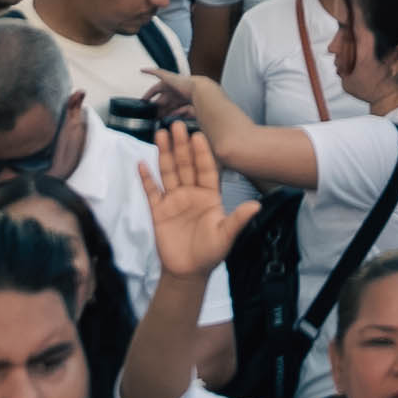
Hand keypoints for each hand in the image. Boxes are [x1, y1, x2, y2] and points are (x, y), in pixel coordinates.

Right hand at [145, 120, 254, 284]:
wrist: (188, 272)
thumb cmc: (210, 253)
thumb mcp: (226, 236)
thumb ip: (238, 219)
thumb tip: (256, 205)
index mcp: (209, 195)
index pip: (205, 169)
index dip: (202, 153)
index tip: (199, 135)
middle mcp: (191, 193)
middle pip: (185, 165)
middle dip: (181, 146)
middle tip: (178, 124)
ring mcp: (174, 200)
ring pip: (168, 172)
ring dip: (164, 154)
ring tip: (160, 134)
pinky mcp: (158, 210)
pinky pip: (151, 191)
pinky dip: (146, 178)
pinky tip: (141, 163)